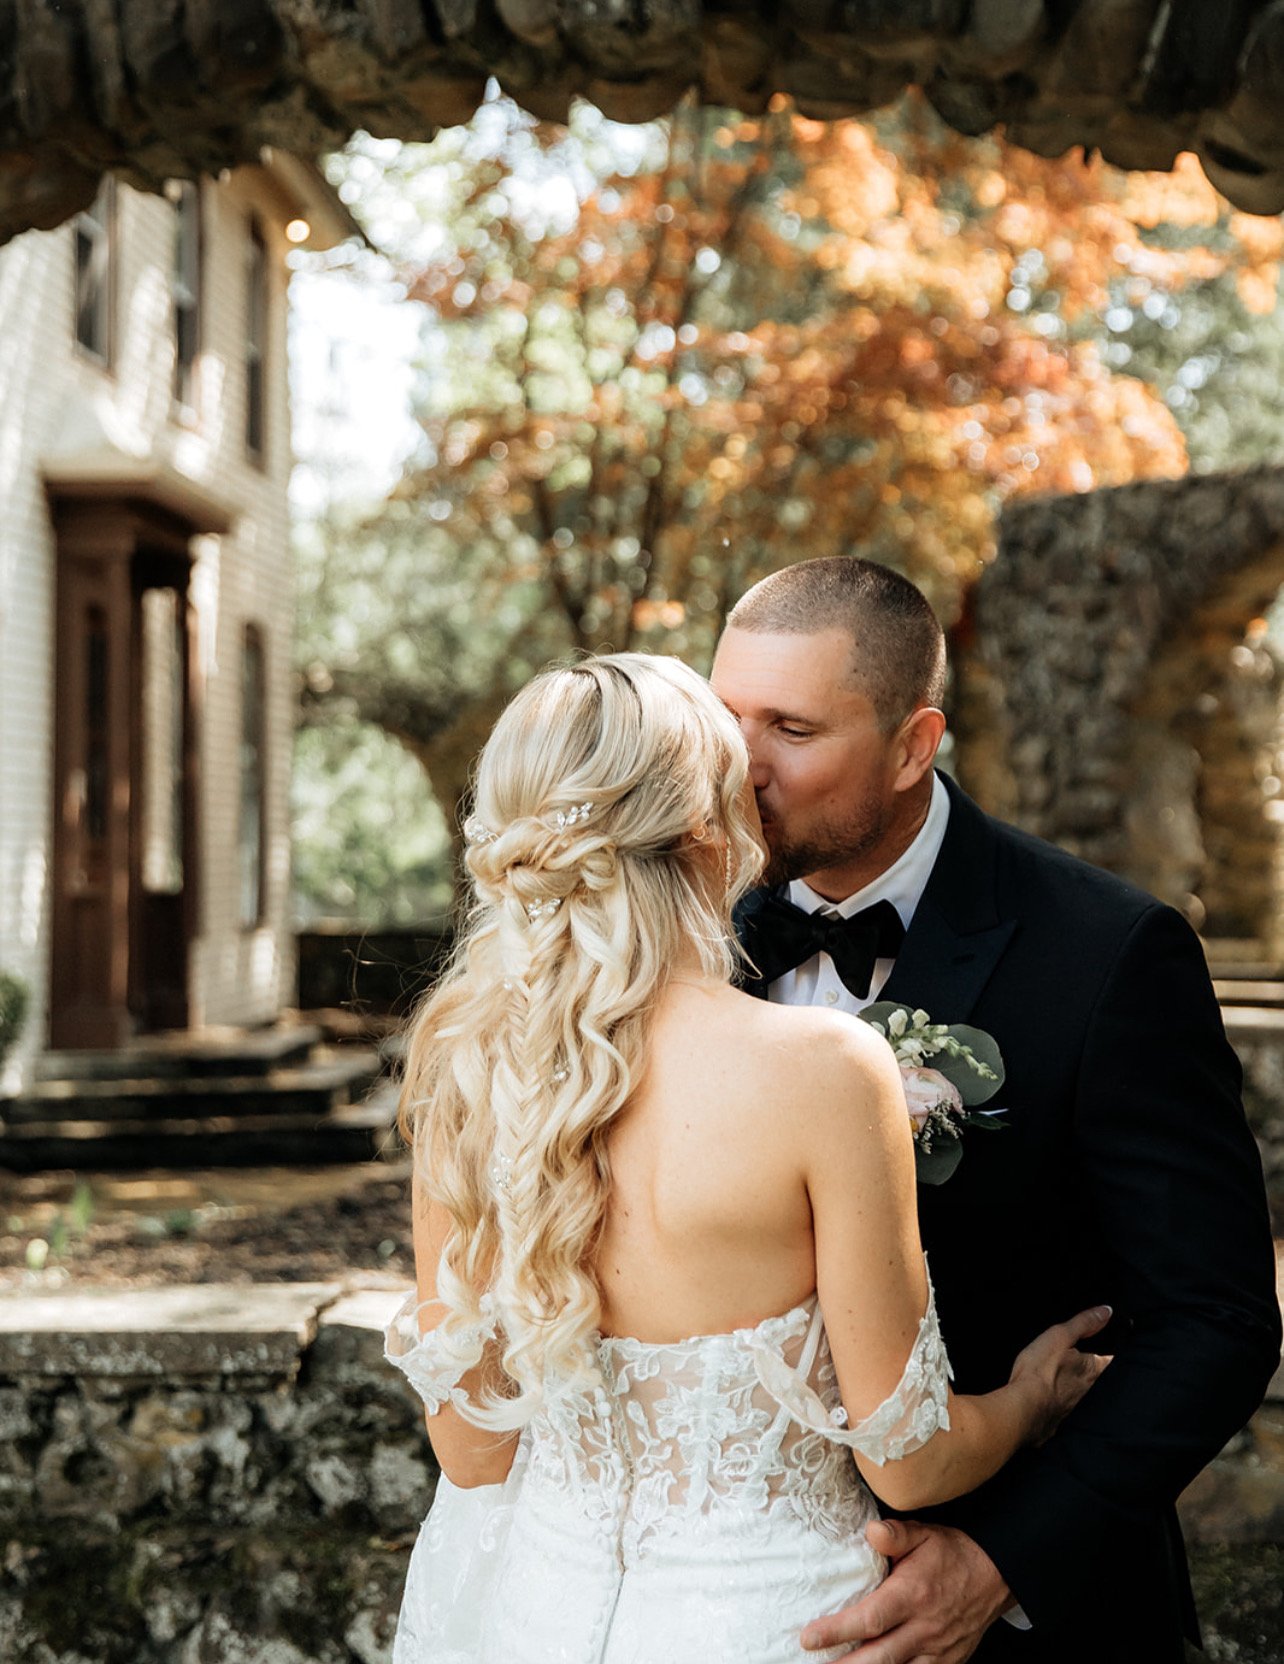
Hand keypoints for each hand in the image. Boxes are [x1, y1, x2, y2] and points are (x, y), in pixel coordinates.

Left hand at [801, 1520, 1008, 1662]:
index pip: (870, 1619)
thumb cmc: (952, 1553)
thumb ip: (896, 1534)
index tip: (808, 1637)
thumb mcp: (924, 1533)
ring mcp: (937, 1650)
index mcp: (913, 1594)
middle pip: (879, 1657)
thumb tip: (871, 1530)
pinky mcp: (947, 1662)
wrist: (995, 1575)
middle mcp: (924, 1627)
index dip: (837, 1631)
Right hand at [1007, 1304, 1112, 1445]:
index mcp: (1094, 1371)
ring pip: (1081, 1392)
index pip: (1112, 1359)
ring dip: (1075, 1384)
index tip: (1108, 1342)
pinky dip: (1059, 1398)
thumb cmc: (1041, 1371)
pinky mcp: (1057, 1419)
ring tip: (1065, 1374)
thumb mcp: (1060, 1336)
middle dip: (1092, 1367)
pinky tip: (1049, 1394)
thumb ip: (1084, 1323)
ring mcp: (1074, 1408)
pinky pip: (1063, 1405)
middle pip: (1098, 1377)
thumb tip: (1107, 1311)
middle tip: (1082, 1356)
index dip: (1111, 1349)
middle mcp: (1090, 1392)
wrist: (1022, 1409)